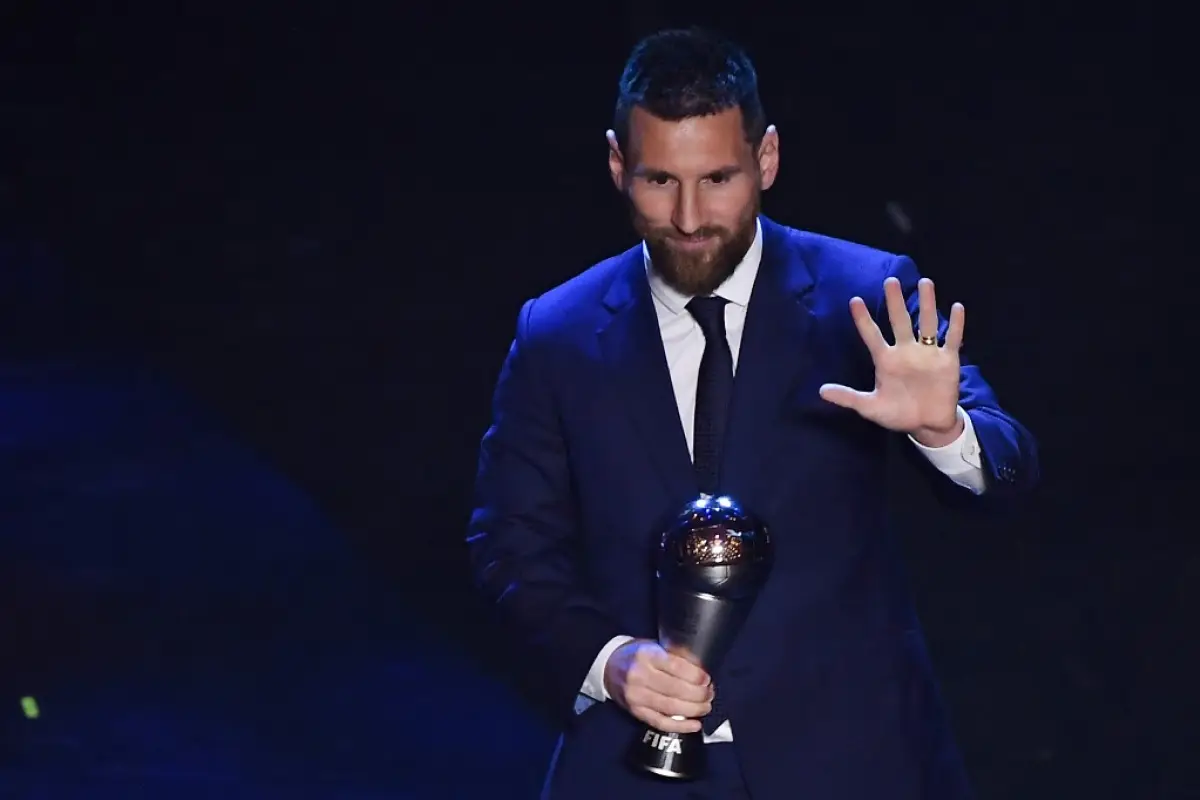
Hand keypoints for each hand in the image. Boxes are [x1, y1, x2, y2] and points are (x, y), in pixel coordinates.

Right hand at [603, 639, 712, 733]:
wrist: (608, 667)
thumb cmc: (636, 655)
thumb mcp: (653, 646)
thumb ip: (674, 656)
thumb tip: (701, 670)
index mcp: (646, 655)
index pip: (676, 667)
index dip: (696, 675)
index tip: (707, 678)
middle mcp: (639, 676)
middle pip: (676, 689)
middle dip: (699, 694)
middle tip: (710, 693)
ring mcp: (636, 696)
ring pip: (671, 707)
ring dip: (694, 710)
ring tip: (706, 707)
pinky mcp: (636, 711)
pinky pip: (661, 722)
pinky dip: (680, 726)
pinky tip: (695, 725)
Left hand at [819, 276, 964, 444]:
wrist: (928, 425)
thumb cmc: (898, 414)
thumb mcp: (870, 407)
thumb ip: (848, 397)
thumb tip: (820, 391)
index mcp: (886, 360)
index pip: (872, 336)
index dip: (863, 320)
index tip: (854, 300)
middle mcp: (906, 351)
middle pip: (900, 321)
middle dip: (895, 302)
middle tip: (890, 281)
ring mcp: (927, 354)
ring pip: (927, 323)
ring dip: (927, 304)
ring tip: (925, 282)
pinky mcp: (947, 361)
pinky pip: (952, 339)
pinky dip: (956, 324)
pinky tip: (956, 306)